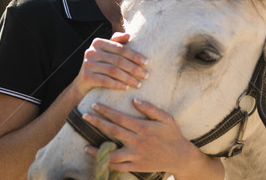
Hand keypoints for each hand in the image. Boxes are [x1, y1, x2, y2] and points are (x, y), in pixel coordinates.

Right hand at [72, 33, 148, 96]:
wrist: (82, 84)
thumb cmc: (100, 66)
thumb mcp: (107, 53)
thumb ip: (117, 43)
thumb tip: (129, 35)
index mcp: (98, 42)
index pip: (120, 48)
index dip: (134, 55)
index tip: (147, 62)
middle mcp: (91, 51)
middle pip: (118, 60)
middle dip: (134, 68)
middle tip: (146, 75)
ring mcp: (87, 63)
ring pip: (113, 71)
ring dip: (128, 78)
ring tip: (139, 84)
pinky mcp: (86, 76)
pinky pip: (105, 80)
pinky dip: (117, 84)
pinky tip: (126, 88)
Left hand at [83, 99, 221, 178]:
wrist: (180, 157)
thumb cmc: (173, 135)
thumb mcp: (165, 118)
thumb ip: (150, 109)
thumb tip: (134, 100)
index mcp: (143, 128)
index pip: (120, 118)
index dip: (106, 111)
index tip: (95, 105)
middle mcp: (137, 142)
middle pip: (112, 131)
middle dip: (97, 122)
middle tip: (85, 116)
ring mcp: (135, 156)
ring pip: (112, 153)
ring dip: (97, 149)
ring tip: (86, 144)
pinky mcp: (136, 166)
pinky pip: (118, 166)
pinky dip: (107, 163)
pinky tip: (99, 158)